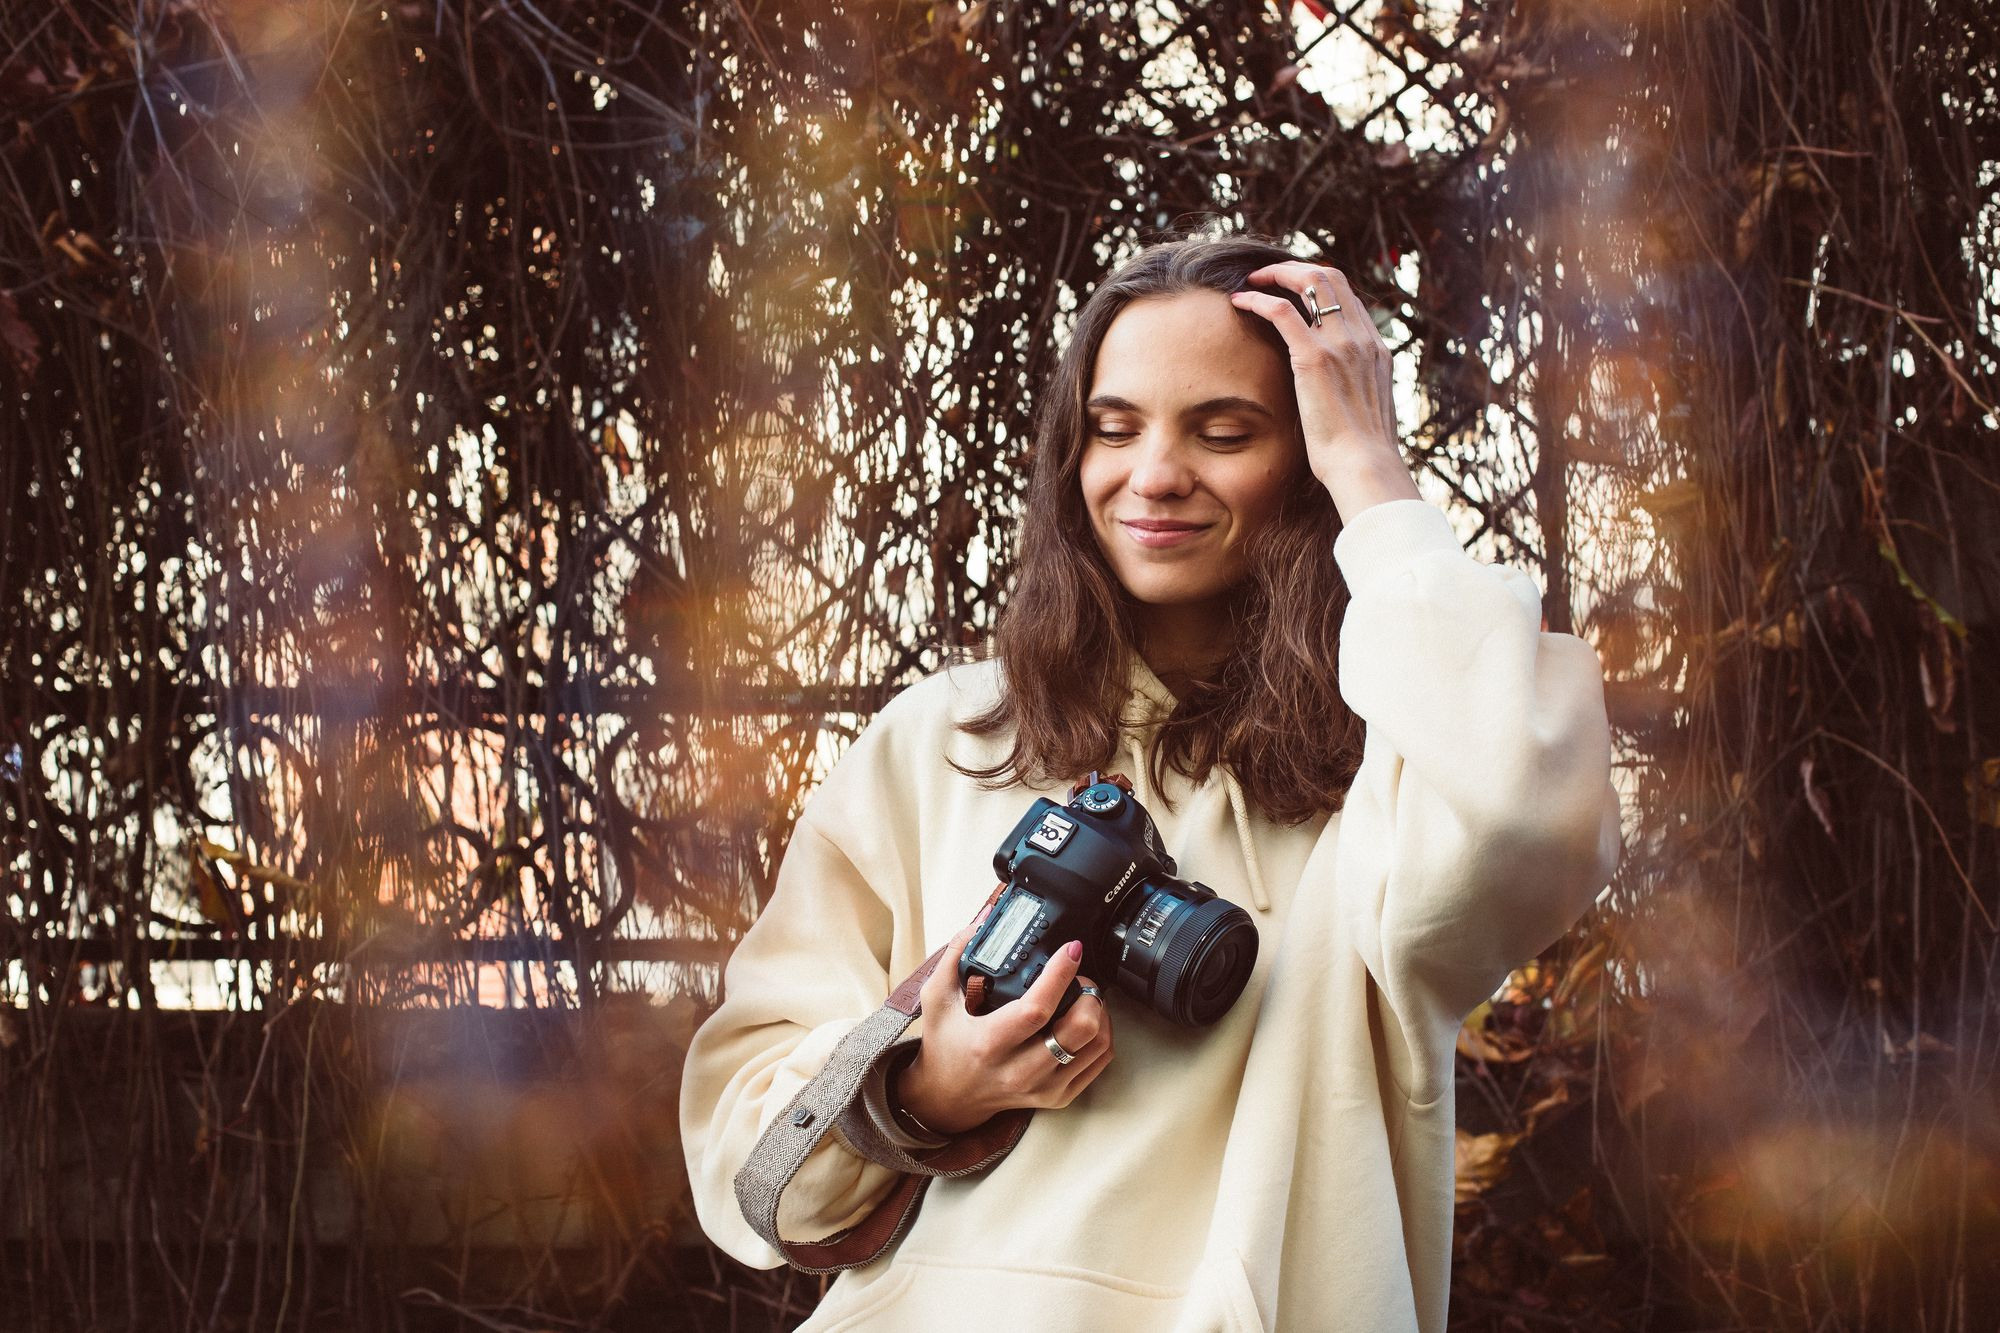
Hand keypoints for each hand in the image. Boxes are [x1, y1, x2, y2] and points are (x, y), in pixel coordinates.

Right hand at [895, 908, 1114, 1135]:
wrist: (948, 1097)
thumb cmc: (944, 1045)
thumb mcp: (937, 999)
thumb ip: (955, 954)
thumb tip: (985, 919)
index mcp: (989, 1043)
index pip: (1037, 1009)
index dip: (1060, 975)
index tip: (1070, 950)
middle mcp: (1019, 1070)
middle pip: (1078, 1029)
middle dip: (1088, 993)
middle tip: (1079, 976)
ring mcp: (1043, 1088)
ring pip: (1096, 1044)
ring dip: (1098, 1011)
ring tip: (1084, 996)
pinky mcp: (1059, 1097)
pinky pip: (1099, 1062)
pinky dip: (1102, 1034)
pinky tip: (1088, 1019)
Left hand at [1227, 261, 1420, 521]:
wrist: (1364, 467)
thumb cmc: (1359, 453)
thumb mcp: (1364, 411)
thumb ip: (1353, 390)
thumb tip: (1337, 395)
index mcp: (1375, 349)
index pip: (1348, 296)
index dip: (1318, 284)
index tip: (1293, 289)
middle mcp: (1361, 338)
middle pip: (1331, 276)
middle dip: (1296, 268)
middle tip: (1267, 275)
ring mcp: (1340, 344)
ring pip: (1310, 281)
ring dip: (1276, 274)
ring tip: (1252, 281)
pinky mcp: (1313, 357)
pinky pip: (1282, 311)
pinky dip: (1258, 299)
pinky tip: (1240, 300)